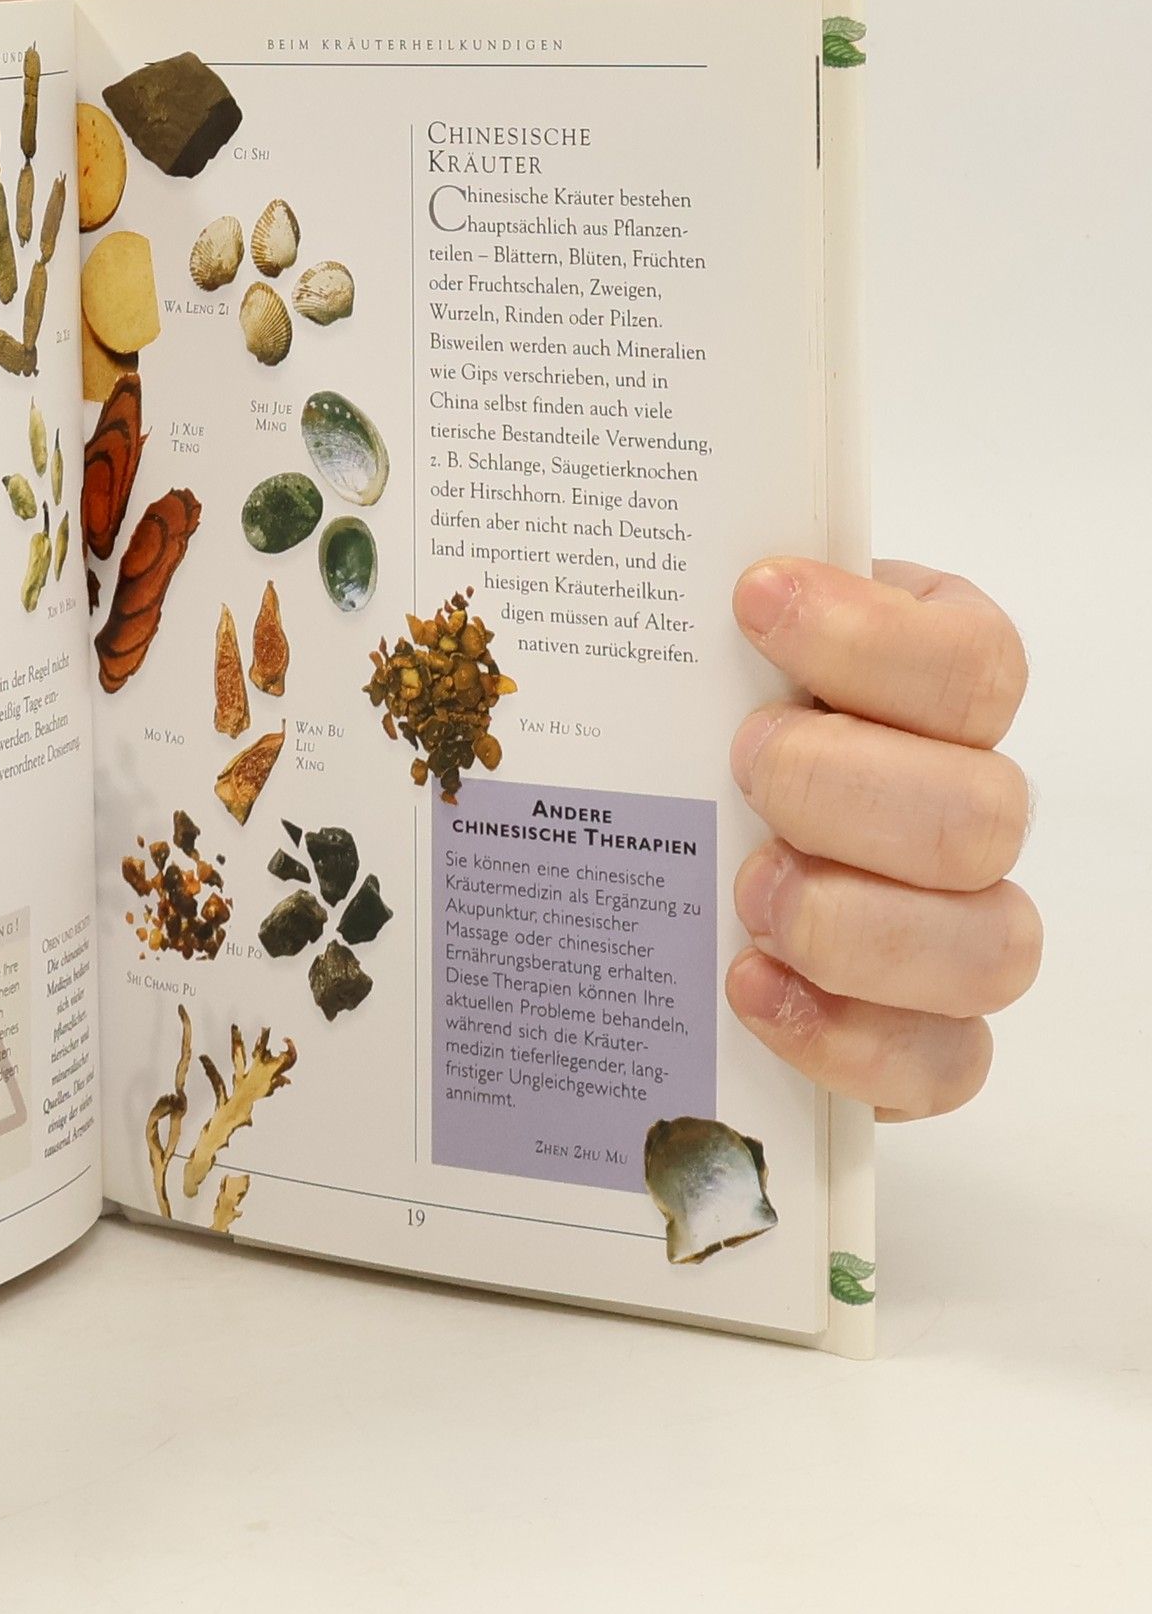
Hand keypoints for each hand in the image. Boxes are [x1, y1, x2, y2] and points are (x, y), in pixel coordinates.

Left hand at [725, 558, 1039, 1119]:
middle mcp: (965, 806)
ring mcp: (957, 927)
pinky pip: (945, 1060)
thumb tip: (621, 552)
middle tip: (742, 770)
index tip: (751, 602)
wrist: (677, 850)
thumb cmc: (692, 729)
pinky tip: (751, 990)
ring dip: (855, 925)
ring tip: (744, 899)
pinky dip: (848, 1038)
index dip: (872, 637)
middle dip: (846, 790)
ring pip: (993, 945)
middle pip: (985, 811)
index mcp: (930, 690)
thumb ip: (694, 614)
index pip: (971, 663)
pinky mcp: (922, 1033)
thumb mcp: (697, 652)